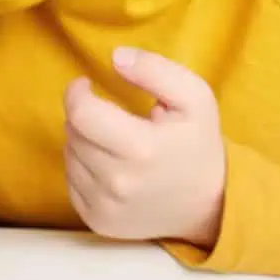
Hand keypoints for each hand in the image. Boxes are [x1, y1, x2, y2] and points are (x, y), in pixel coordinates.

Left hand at [63, 47, 226, 246]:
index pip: (81, 113)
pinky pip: (71, 182)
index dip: (76, 92)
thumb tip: (116, 57)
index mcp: (142, 149)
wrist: (210, 205)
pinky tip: (109, 166)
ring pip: (69, 156)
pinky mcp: (99, 222)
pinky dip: (83, 168)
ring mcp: (106, 207)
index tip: (85, 84)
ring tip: (114, 141)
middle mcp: (119, 183)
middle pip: (73, 132)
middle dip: (85, 116)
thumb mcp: (195, 97)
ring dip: (83, 141)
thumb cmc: (198, 144)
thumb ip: (156, 70)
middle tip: (111, 116)